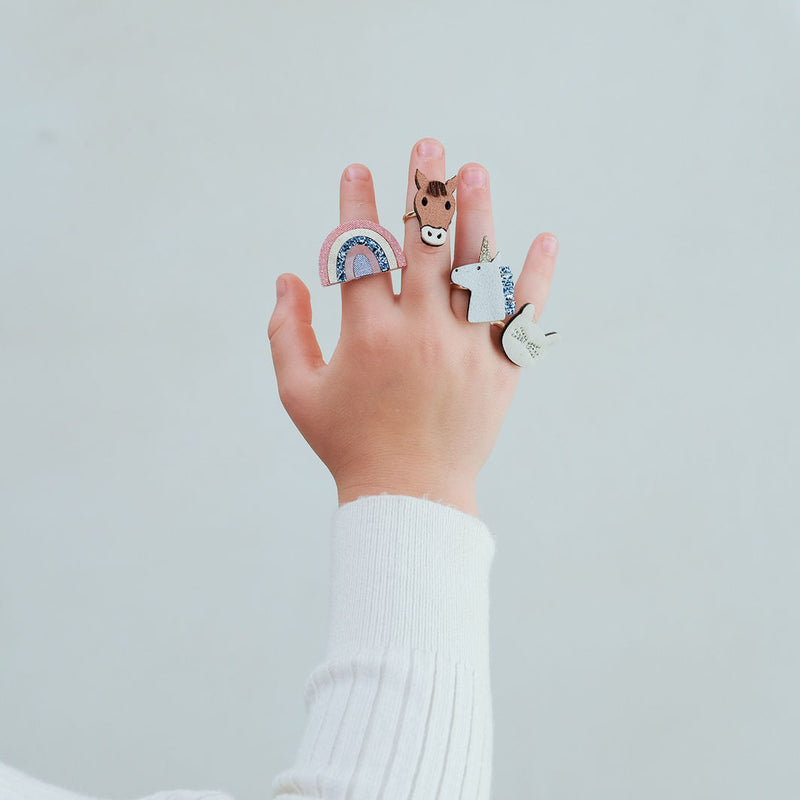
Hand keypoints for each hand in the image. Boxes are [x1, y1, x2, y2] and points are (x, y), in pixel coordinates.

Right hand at [268, 139, 557, 515]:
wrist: (409, 499)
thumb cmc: (347, 444)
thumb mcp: (299, 394)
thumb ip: (284, 333)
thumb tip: (285, 277)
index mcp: (368, 336)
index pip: (362, 253)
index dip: (356, 206)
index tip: (357, 169)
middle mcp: (420, 334)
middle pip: (425, 246)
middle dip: (425, 190)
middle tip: (430, 146)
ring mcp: (465, 351)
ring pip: (477, 270)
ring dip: (478, 215)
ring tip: (477, 171)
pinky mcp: (500, 371)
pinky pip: (522, 317)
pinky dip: (536, 277)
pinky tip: (546, 237)